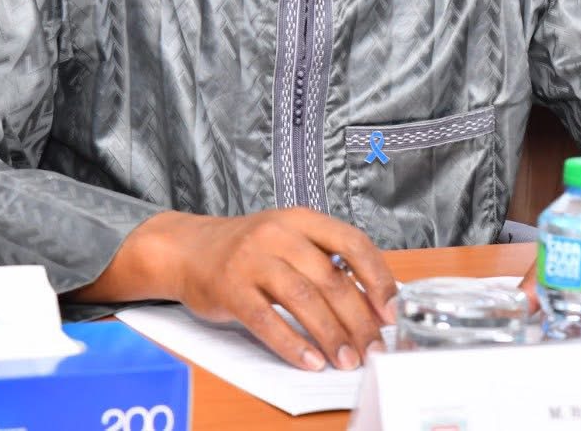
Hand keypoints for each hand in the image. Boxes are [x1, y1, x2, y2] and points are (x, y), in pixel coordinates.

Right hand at [106, 208, 397, 370]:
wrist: (188, 249)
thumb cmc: (249, 249)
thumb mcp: (290, 240)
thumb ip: (327, 263)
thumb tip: (374, 303)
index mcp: (301, 219)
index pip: (352, 242)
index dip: (377, 277)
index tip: (392, 310)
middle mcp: (278, 234)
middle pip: (330, 278)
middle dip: (358, 319)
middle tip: (374, 348)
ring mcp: (252, 260)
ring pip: (302, 299)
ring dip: (330, 334)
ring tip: (347, 360)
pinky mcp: (230, 288)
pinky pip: (266, 320)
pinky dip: (291, 344)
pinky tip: (310, 361)